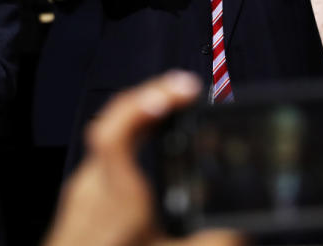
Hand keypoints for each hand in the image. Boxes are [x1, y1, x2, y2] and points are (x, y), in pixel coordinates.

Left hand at [44, 71, 241, 245]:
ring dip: (140, 118)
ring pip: (108, 138)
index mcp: (113, 197)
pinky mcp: (80, 206)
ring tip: (170, 109)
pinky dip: (130, 140)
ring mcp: (82, 194)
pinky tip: (148, 145)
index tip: (180, 91)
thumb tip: (242, 234)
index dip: (147, 101)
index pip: (117, 129)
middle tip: (185, 91)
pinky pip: (105, 156)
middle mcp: (92, 187)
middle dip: (152, 99)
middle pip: (115, 123)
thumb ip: (211, 244)